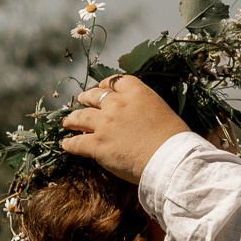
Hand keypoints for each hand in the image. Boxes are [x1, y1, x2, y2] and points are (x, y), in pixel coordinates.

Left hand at [58, 75, 191, 183]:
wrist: (170, 160)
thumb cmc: (175, 140)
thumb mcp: (162, 112)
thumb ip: (145, 108)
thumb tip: (139, 117)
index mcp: (137, 93)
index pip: (116, 81)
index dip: (106, 84)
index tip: (102, 87)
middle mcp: (117, 104)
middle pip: (95, 96)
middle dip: (86, 98)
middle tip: (81, 100)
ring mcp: (105, 124)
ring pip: (81, 117)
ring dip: (72, 119)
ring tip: (67, 122)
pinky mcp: (97, 145)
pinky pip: (77, 142)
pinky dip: (70, 144)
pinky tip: (66, 145)